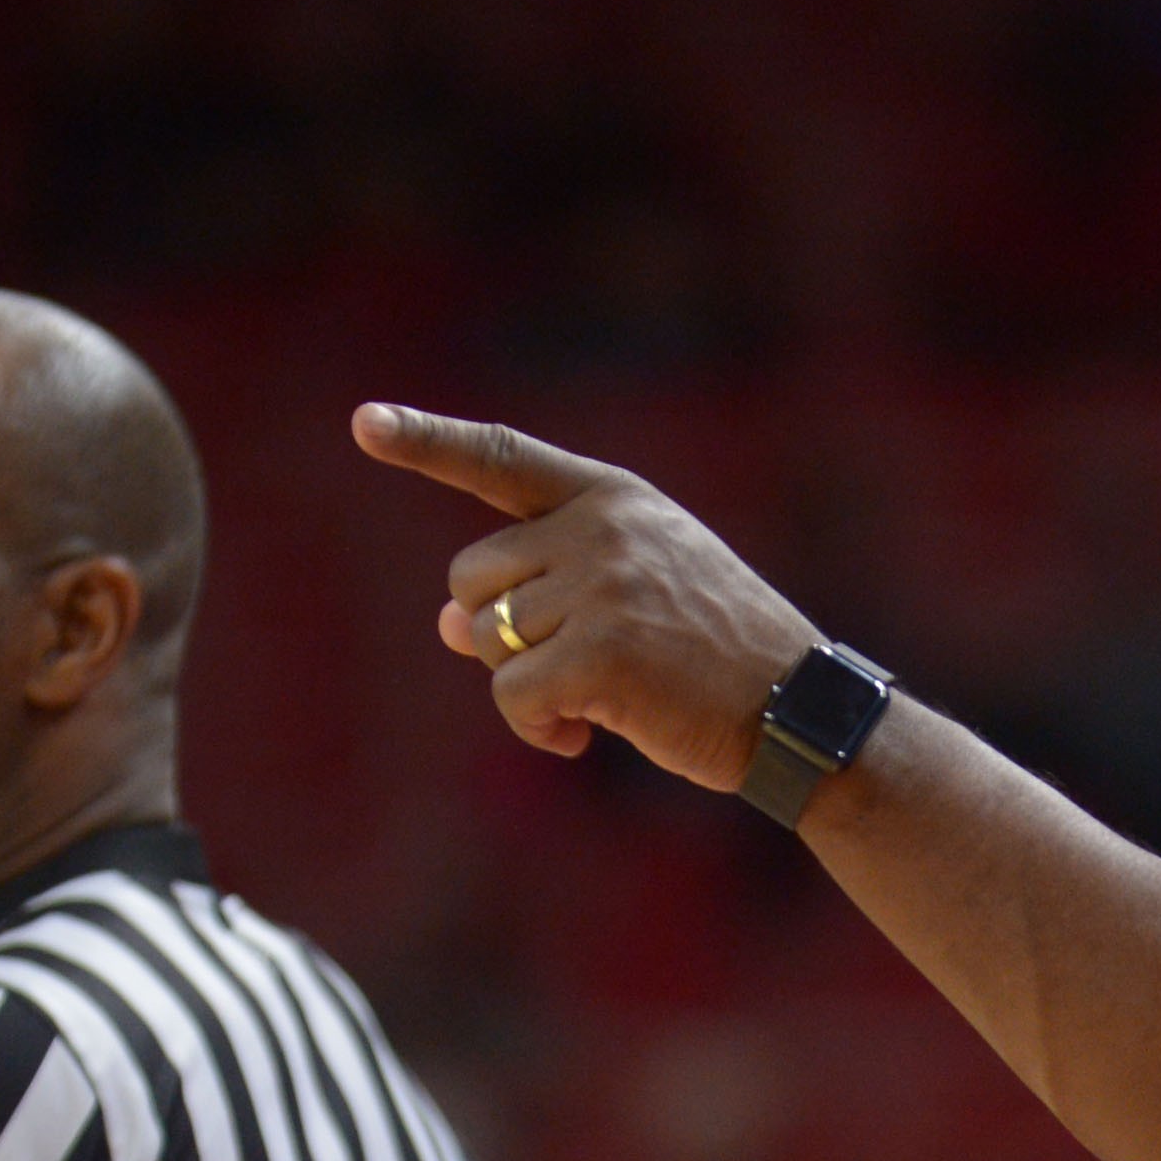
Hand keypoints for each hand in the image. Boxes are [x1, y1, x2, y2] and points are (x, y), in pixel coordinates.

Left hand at [354, 403, 824, 791]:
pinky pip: (510, 692)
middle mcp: (603, 527)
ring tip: (594, 701)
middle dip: (502, 632)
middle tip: (572, 666)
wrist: (795, 709)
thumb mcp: (631, 600)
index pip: (501, 457)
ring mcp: (603, 585)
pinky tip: (580, 737)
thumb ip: (541, 592)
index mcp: (612, 497)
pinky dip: (534, 726)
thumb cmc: (712, 658)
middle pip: (473, 575)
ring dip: (524, 686)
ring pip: (486, 638)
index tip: (366, 422)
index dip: (426, 441)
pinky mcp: (603, 651)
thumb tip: (444, 622)